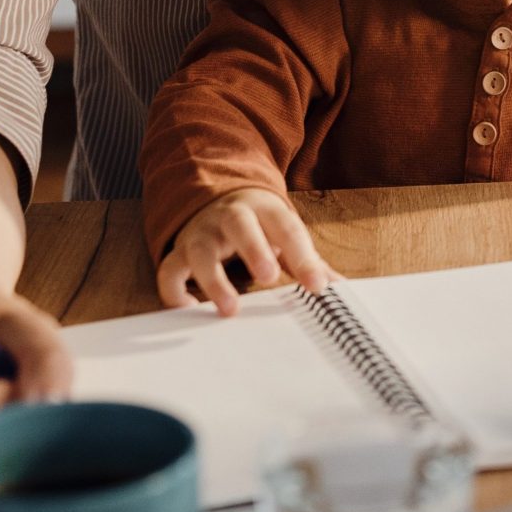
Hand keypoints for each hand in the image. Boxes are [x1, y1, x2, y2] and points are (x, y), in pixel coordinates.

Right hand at [158, 188, 340, 316]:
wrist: (217, 200)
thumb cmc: (260, 227)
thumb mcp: (285, 234)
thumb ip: (310, 262)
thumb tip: (342, 291)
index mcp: (264, 210)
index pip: (287, 228)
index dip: (303, 257)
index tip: (318, 287)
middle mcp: (230, 217)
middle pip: (239, 225)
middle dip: (253, 249)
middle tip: (268, 277)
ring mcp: (202, 234)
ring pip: (201, 250)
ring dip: (214, 279)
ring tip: (230, 309)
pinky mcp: (180, 252)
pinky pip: (169, 271)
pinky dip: (174, 292)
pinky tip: (190, 310)